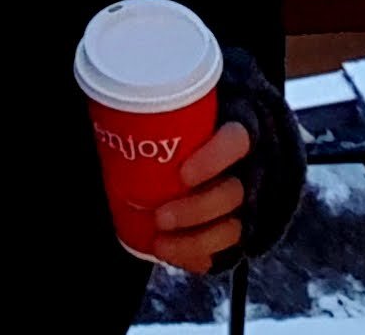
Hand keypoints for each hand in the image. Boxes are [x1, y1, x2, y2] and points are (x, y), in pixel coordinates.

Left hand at [148, 120, 250, 271]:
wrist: (217, 147)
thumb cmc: (188, 122)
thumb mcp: (181, 107)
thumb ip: (161, 107)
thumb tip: (116, 110)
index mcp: (237, 127)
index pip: (236, 141)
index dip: (214, 159)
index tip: (182, 174)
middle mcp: (248, 167)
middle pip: (233, 193)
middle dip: (196, 210)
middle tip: (159, 216)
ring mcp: (247, 202)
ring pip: (233, 227)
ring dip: (195, 240)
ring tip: (160, 243)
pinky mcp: (237, 229)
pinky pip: (225, 251)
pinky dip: (197, 257)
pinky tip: (172, 255)